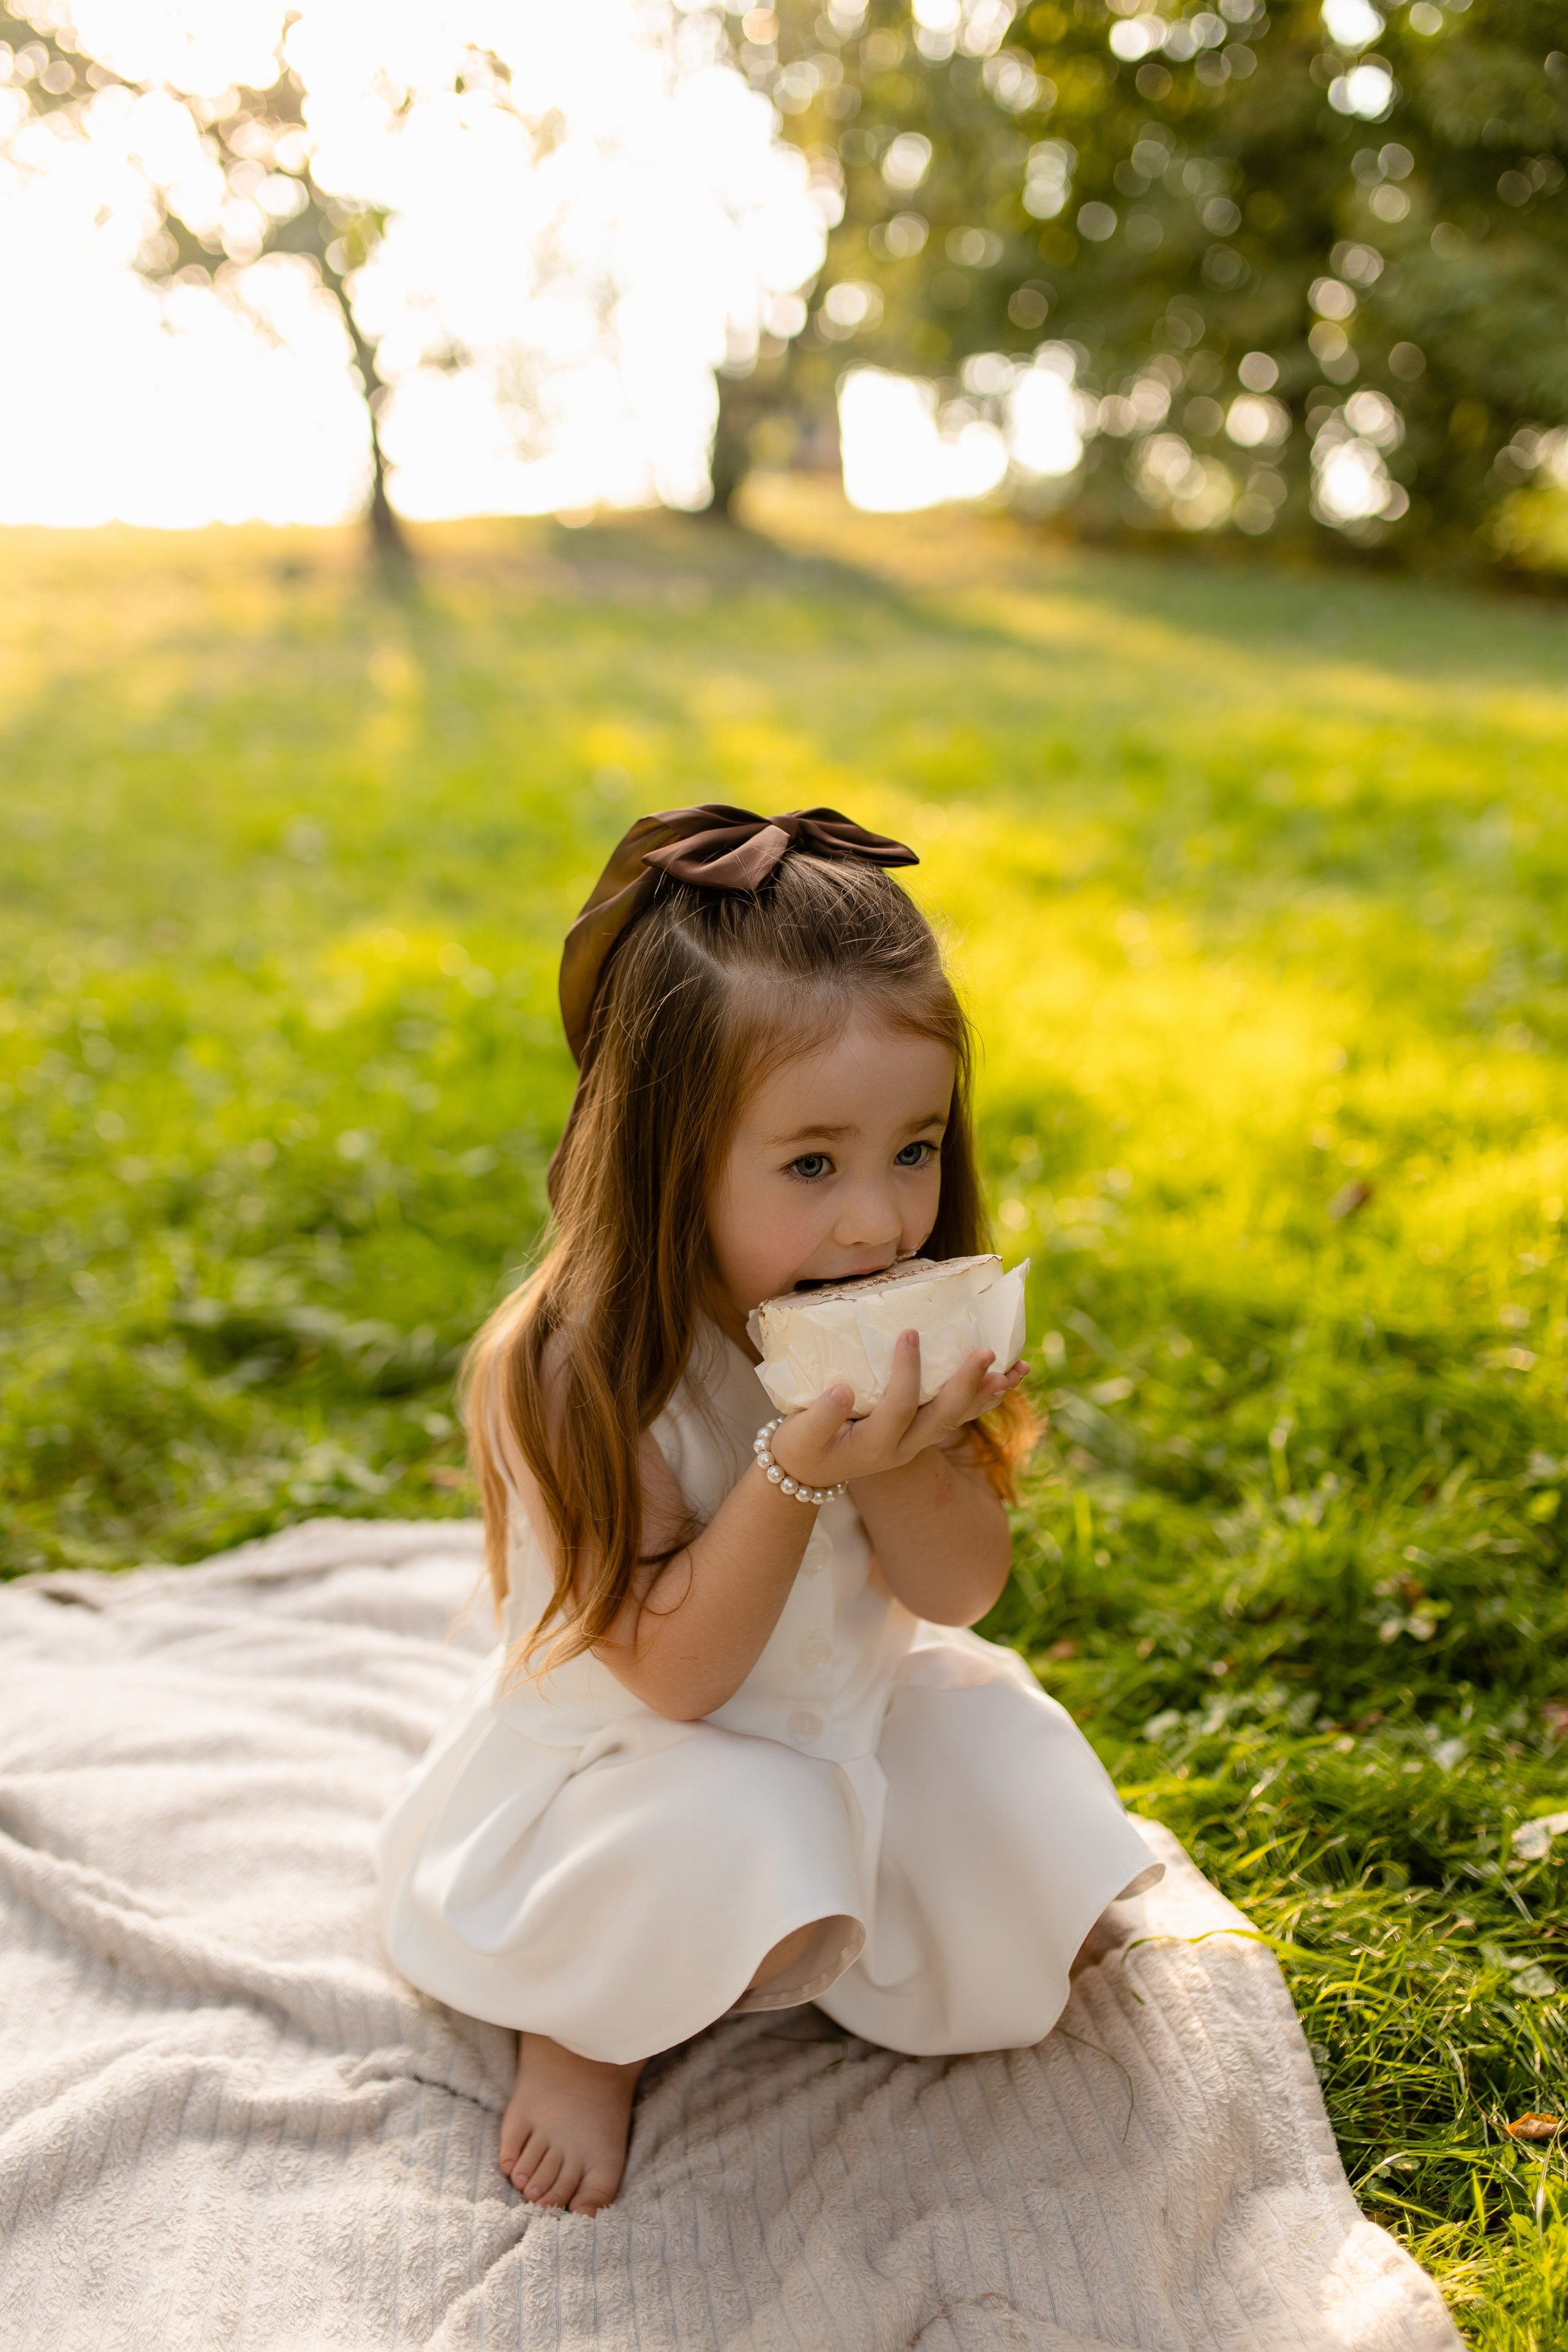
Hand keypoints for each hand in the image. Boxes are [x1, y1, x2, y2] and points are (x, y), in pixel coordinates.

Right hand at [769, 1331, 1025, 1491]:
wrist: (807, 1474)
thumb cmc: (801, 1447)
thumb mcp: (800, 1436)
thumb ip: (820, 1416)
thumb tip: (843, 1389)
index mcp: (875, 1445)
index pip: (899, 1406)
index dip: (907, 1372)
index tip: (910, 1333)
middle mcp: (904, 1448)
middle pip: (944, 1417)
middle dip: (968, 1385)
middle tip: (988, 1352)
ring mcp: (916, 1442)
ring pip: (960, 1419)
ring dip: (988, 1394)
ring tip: (1018, 1369)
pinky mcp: (920, 1431)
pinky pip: (959, 1416)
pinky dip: (983, 1398)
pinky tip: (1006, 1380)